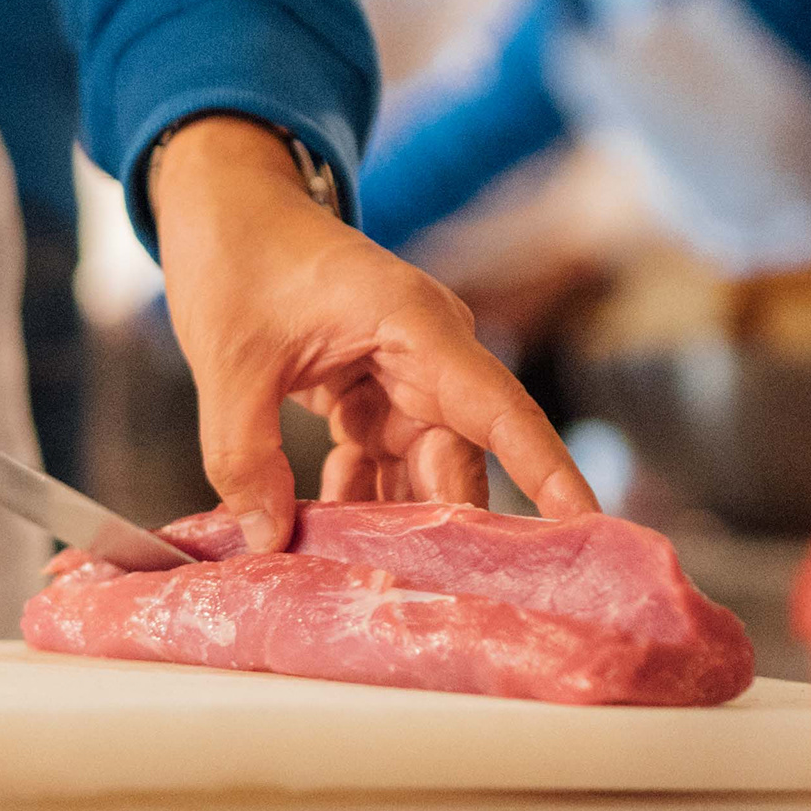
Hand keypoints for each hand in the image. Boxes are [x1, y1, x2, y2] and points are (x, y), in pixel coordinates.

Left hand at [148, 116, 598, 551]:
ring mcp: (403, 376)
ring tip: (369, 585)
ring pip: (421, 472)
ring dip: (393, 525)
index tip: (587, 526)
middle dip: (452, 533)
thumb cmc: (238, 254)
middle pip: (461, 459)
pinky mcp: (372, 394)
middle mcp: (427, 354)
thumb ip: (245, 456)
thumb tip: (267, 539)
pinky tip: (323, 540)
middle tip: (442, 605)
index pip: (501, 410)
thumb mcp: (229, 360)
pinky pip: (382, 464)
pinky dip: (357, 501)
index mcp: (417, 326)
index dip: (547, 471)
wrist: (224, 206)